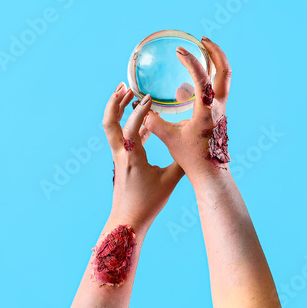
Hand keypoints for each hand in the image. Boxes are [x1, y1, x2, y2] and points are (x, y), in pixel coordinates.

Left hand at [103, 84, 183, 230]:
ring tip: (129, 93)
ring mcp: (119, 156)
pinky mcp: (122, 160)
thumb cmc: (147, 203)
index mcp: (132, 157)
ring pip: (112, 127)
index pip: (131, 127)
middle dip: (114, 102)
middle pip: (109, 121)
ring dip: (118, 109)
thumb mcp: (169, 182)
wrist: (127, 221)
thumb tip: (198, 147)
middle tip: (125, 86)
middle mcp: (120, 154)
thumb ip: (182, 162)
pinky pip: (124, 137)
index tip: (150, 97)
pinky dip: (131, 124)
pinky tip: (145, 121)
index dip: (140, 110)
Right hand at [143, 36, 231, 182]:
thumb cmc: (191, 158)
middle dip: (215, 52)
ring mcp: (220, 109)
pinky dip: (204, 81)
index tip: (179, 51)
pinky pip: (214, 90)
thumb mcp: (170, 138)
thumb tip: (141, 107)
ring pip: (223, 79)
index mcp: (207, 110)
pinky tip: (184, 89)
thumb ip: (155, 121)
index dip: (191, 62)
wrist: (211, 174)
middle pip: (224, 71)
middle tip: (202, 39)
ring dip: (213, 63)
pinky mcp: (218, 114)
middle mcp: (218, 106)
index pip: (202, 78)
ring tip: (199, 53)